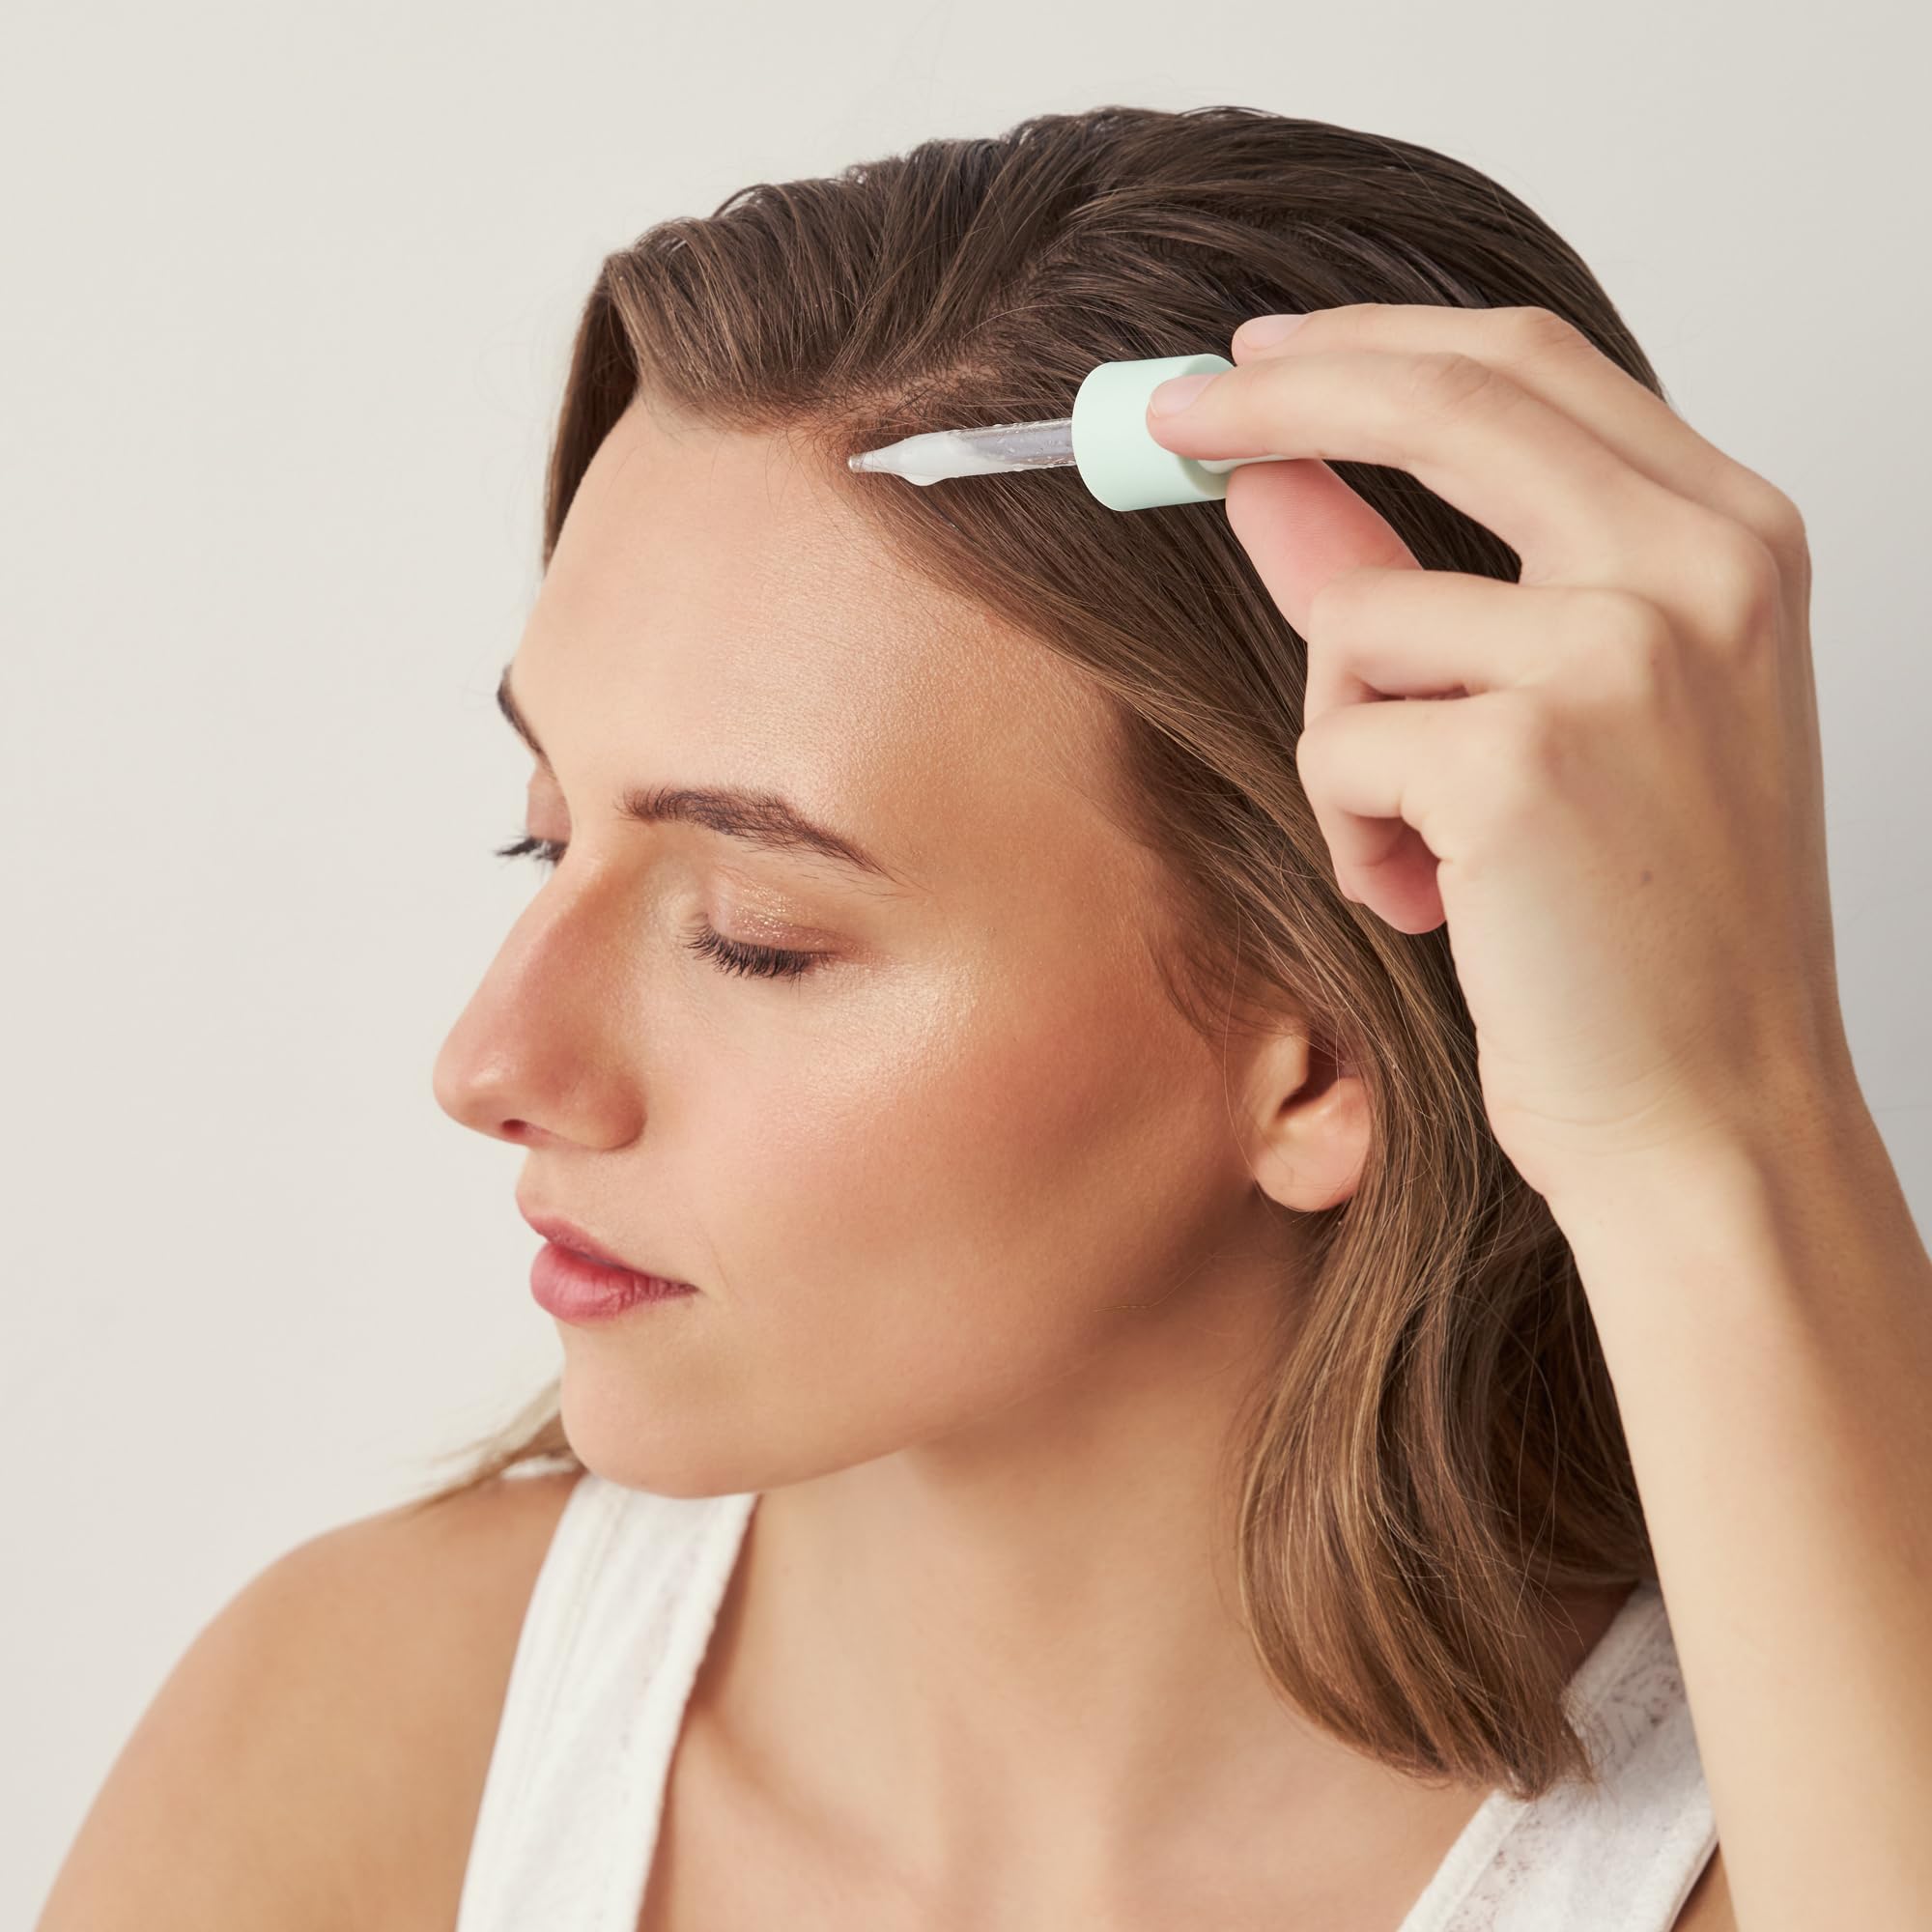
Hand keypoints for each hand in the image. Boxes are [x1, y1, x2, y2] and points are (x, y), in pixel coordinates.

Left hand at [1144, 303, 1851, 1206]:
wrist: (1711, 1115)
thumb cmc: (1642, 933)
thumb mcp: (1557, 727)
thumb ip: (1419, 585)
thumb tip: (1274, 484)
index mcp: (1732, 542)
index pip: (1532, 364)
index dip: (1375, 342)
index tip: (1260, 353)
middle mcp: (1700, 567)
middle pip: (1445, 400)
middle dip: (1275, 398)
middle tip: (1163, 421)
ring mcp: (1623, 650)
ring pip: (1357, 619)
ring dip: (1345, 747)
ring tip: (1428, 853)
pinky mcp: (1525, 752)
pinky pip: (1341, 743)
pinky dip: (1355, 833)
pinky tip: (1438, 903)